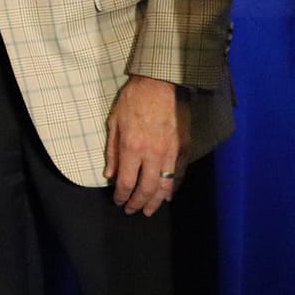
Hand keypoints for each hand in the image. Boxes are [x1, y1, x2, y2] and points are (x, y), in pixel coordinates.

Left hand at [103, 74, 189, 215]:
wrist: (160, 83)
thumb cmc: (133, 99)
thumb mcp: (114, 122)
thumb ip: (112, 151)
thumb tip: (110, 174)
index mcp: (132, 147)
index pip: (126, 182)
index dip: (121, 196)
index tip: (118, 201)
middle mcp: (152, 154)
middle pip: (146, 189)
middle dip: (138, 203)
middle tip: (132, 210)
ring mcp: (171, 153)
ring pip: (165, 186)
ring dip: (156, 201)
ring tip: (150, 210)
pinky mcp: (184, 148)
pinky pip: (179, 174)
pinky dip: (173, 188)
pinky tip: (168, 195)